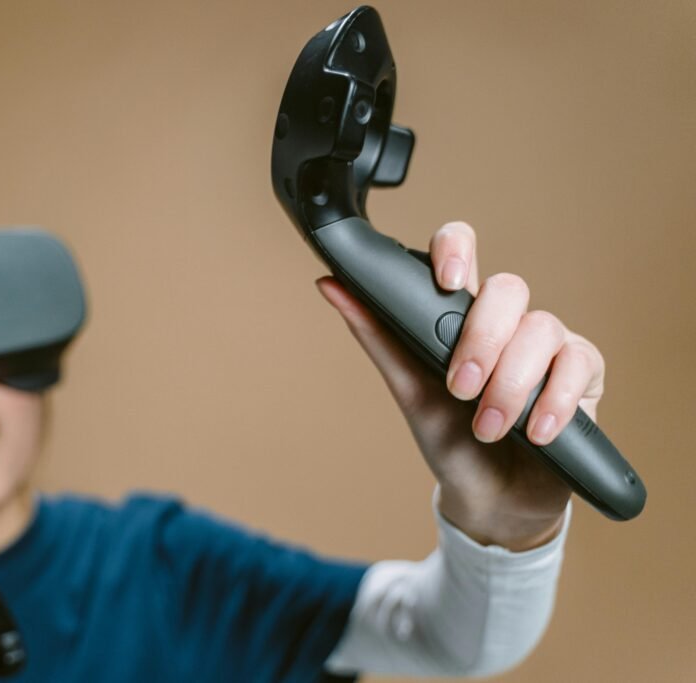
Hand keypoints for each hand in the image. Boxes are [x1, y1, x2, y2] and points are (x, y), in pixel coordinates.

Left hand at [317, 222, 604, 549]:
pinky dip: (554, 400)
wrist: (490, 500)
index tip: (448, 279)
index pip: (460, 251)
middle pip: (508, 287)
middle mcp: (506, 321)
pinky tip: (536, 432)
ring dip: (510, 385)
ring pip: (542, 328)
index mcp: (457, 315)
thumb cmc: (448, 438)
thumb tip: (329, 284)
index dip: (456, 248)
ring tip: (488, 428)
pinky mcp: (582, 372)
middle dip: (482, 340)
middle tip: (459, 388)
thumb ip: (376, 336)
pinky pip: (579, 363)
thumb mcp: (407, 391)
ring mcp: (548, 343)